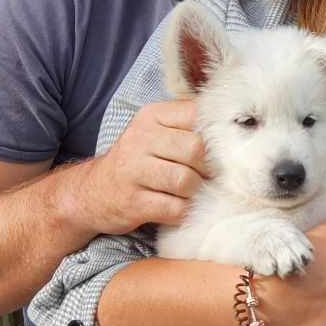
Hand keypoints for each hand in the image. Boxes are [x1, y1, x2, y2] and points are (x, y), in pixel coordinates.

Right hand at [77, 99, 206, 234]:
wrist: (91, 193)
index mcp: (150, 116)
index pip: (196, 114)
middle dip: (204, 167)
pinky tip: (173, 208)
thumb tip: (234, 129)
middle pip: (196, 149)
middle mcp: (139, 138)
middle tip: (199, 176)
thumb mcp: (154, 132)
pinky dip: (181, 212)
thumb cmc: (136, 161)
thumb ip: (186, 125)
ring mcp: (133, 170)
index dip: (212, 135)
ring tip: (184, 192)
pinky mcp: (133, 201)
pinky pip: (176, 208)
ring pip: (187, 181)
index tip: (212, 149)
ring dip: (193, 192)